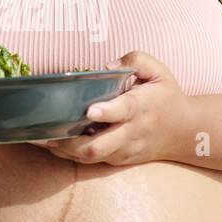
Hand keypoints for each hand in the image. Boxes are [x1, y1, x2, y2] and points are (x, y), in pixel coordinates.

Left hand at [28, 51, 188, 165]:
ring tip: (39, 138)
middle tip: (46, 132)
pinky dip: (70, 153)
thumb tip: (105, 67)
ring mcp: (124, 150)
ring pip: (91, 158)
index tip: (89, 110)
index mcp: (141, 107)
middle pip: (99, 146)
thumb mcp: (158, 70)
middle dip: (70, 142)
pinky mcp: (118, 160)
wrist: (183, 131)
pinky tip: (51, 142)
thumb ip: (134, 60)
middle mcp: (131, 133)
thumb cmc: (165, 95)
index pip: (124, 111)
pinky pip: (91, 161)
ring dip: (64, 150)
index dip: (107, 112)